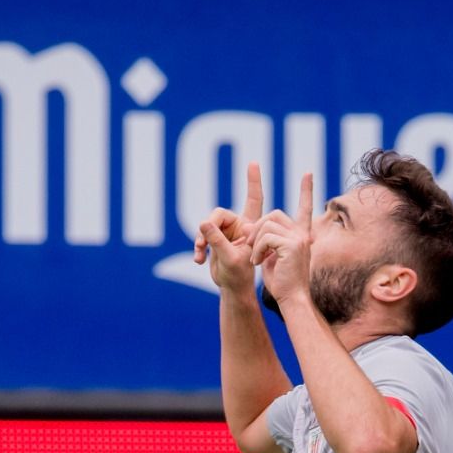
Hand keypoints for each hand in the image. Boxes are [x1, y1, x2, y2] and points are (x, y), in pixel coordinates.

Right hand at [194, 161, 265, 294]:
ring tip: (199, 254)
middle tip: (202, 243)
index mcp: (251, 226)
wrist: (233, 289)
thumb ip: (216, 240)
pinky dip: (198, 247)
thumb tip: (203, 222)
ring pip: (206, 224)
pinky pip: (201, 235)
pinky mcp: (215, 239)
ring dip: (200, 239)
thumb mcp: (228, 258)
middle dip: (208, 228)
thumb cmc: (239, 276)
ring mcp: (226, 232)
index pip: (254, 199)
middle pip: (219, 214)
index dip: (253, 181)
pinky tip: (198, 260)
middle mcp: (239, 225)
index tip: (253, 163)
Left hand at [251, 172, 314, 305]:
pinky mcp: (292, 245)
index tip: (308, 174)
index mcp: (301, 235)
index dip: (306, 191)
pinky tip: (259, 262)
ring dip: (255, 241)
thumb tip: (249, 227)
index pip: (305, 208)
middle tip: (251, 247)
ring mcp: (299, 238)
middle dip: (257, 228)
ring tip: (256, 259)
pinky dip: (257, 249)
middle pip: (273, 214)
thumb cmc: (282, 283)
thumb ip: (266, 241)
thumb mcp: (273, 257)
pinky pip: (266, 237)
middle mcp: (303, 233)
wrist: (292, 299)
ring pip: (267, 225)